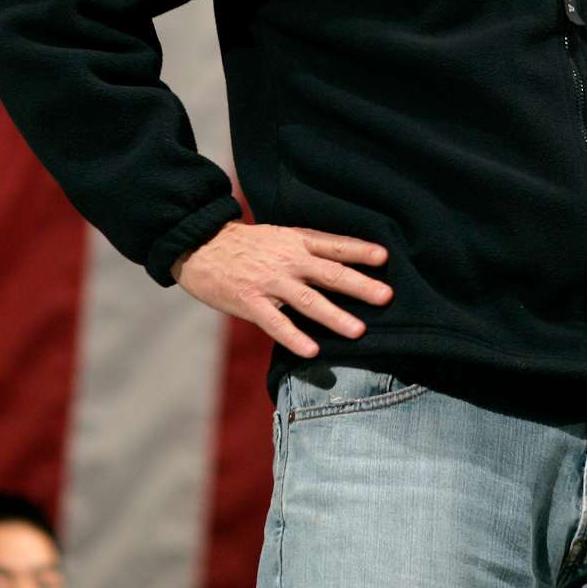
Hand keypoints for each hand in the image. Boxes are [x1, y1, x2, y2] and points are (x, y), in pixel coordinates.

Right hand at [171, 220, 391, 357]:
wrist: (200, 244)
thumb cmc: (246, 244)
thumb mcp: (281, 235)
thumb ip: (308, 248)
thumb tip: (343, 261)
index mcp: (297, 241)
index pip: (335, 245)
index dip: (360, 250)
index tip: (385, 258)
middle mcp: (288, 260)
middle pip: (330, 273)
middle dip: (360, 286)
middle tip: (386, 297)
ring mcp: (269, 282)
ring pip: (308, 301)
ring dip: (334, 316)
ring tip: (359, 331)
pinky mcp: (249, 301)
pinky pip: (275, 322)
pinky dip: (294, 337)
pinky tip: (311, 351)